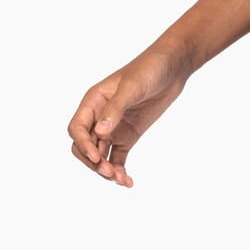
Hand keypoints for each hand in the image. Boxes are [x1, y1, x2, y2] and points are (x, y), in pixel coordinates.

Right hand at [67, 41, 192, 187]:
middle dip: (93, 162)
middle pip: (85, 146)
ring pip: (100, 156)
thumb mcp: (132, 87)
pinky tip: (127, 181)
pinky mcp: (127, 136)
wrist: (171, 68)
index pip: (77, 128)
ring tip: (121, 180)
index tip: (97, 157)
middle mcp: (99, 117)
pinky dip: (119, 171)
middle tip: (109, 172)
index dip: (83, 145)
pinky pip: (117, 158)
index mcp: (93, 102)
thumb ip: (115, 109)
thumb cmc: (148, 69)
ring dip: (106, 169)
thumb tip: (100, 132)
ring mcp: (113, 128)